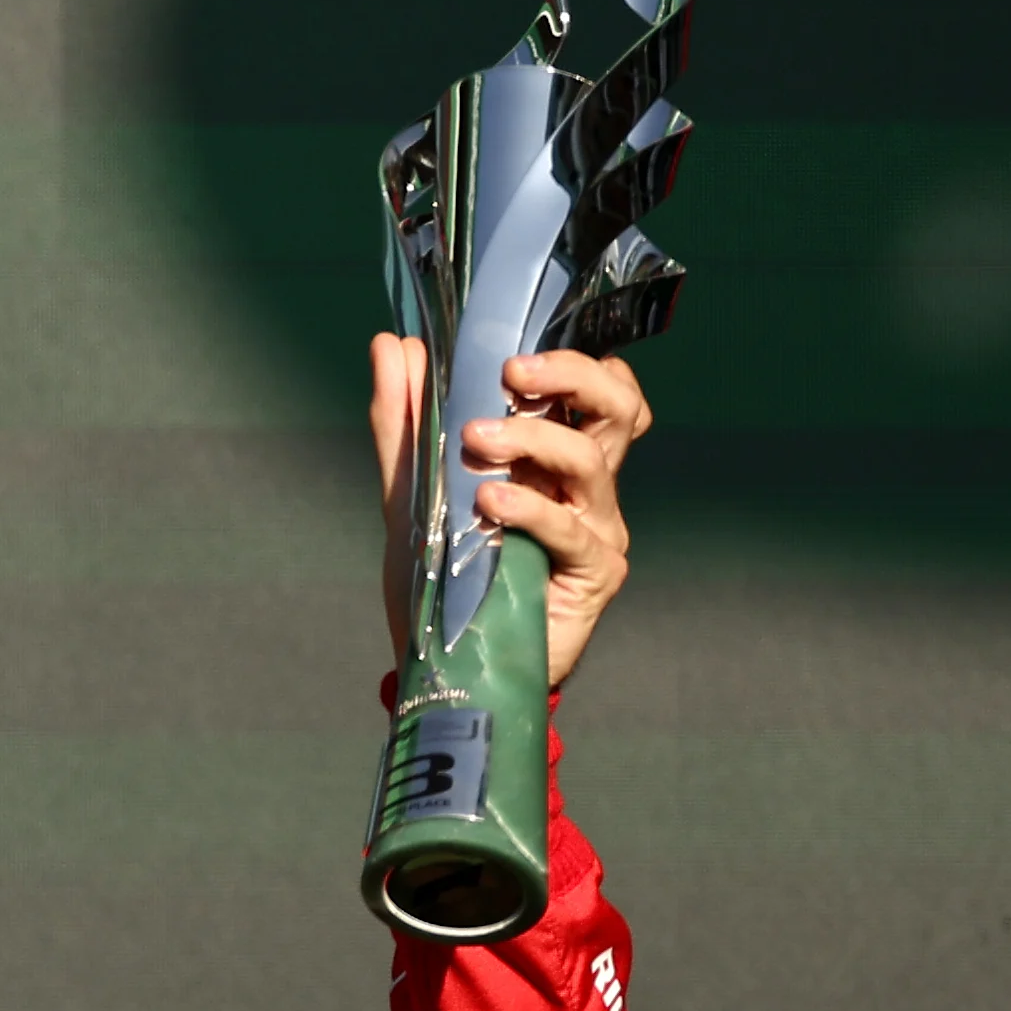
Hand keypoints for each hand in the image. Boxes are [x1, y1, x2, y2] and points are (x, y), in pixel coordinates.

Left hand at [368, 337, 652, 688]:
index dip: (569, 358)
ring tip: (474, 443)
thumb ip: (404, 422)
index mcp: (554, 454)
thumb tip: (392, 345)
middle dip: (570, 375)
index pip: (597, 386)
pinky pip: (571, 528)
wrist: (448, 665)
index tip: (505, 353)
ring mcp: (598, 527)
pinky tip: (489, 503)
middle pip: (618, 405)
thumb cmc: (442, 578)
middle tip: (510, 375)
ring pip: (590, 458)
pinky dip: (529, 508)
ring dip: (530, 438)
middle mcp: (588, 484)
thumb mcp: (411, 492)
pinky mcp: (596, 572)